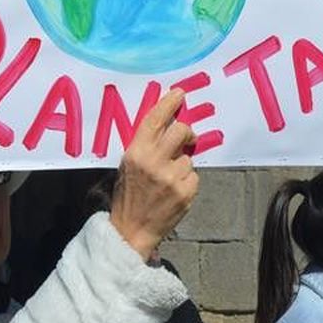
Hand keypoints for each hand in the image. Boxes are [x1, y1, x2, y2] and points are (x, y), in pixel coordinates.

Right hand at [109, 89, 199, 259]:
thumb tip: (168, 126)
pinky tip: (174, 191)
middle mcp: (154, 162)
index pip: (155, 119)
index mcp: (136, 153)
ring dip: (183, 164)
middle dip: (186, 133)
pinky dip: (187, 181)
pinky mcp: (185, 192)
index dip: (169, 103)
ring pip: (189, 157)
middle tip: (185, 139)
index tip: (180, 94)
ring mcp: (171, 178)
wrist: (131, 229)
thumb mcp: (128, 166)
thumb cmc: (128, 195)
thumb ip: (146, 146)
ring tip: (168, 180)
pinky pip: (194, 176)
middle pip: (182, 131)